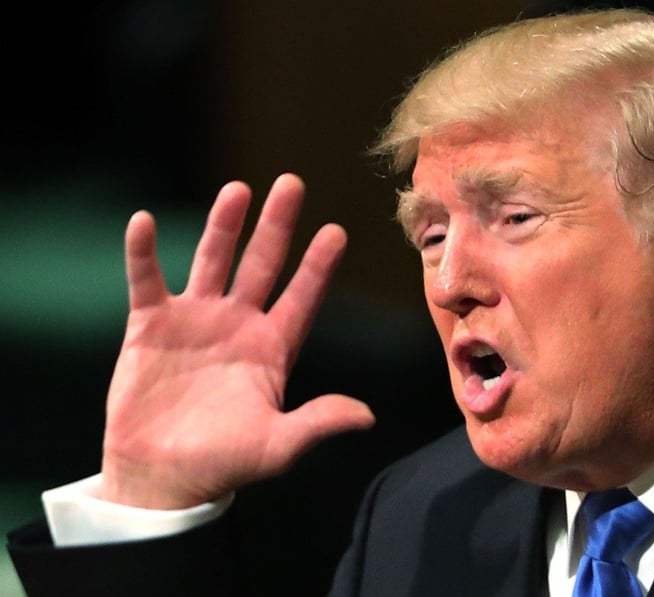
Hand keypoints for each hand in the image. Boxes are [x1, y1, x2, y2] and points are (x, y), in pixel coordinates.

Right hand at [100, 173, 374, 508]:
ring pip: (212, 261)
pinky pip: (147, 280)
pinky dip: (144, 253)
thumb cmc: (223, 464)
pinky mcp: (150, 326)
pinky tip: (145, 222)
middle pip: (262, 265)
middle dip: (277, 226)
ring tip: (239, 189)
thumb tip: (367, 416)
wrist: (161, 478)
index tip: (336, 231)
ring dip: (224, 226)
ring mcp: (195, 320)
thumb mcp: (277, 446)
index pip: (302, 297)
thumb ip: (318, 422)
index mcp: (272, 348)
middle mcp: (238, 325)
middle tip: (292, 183)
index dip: (317, 266)